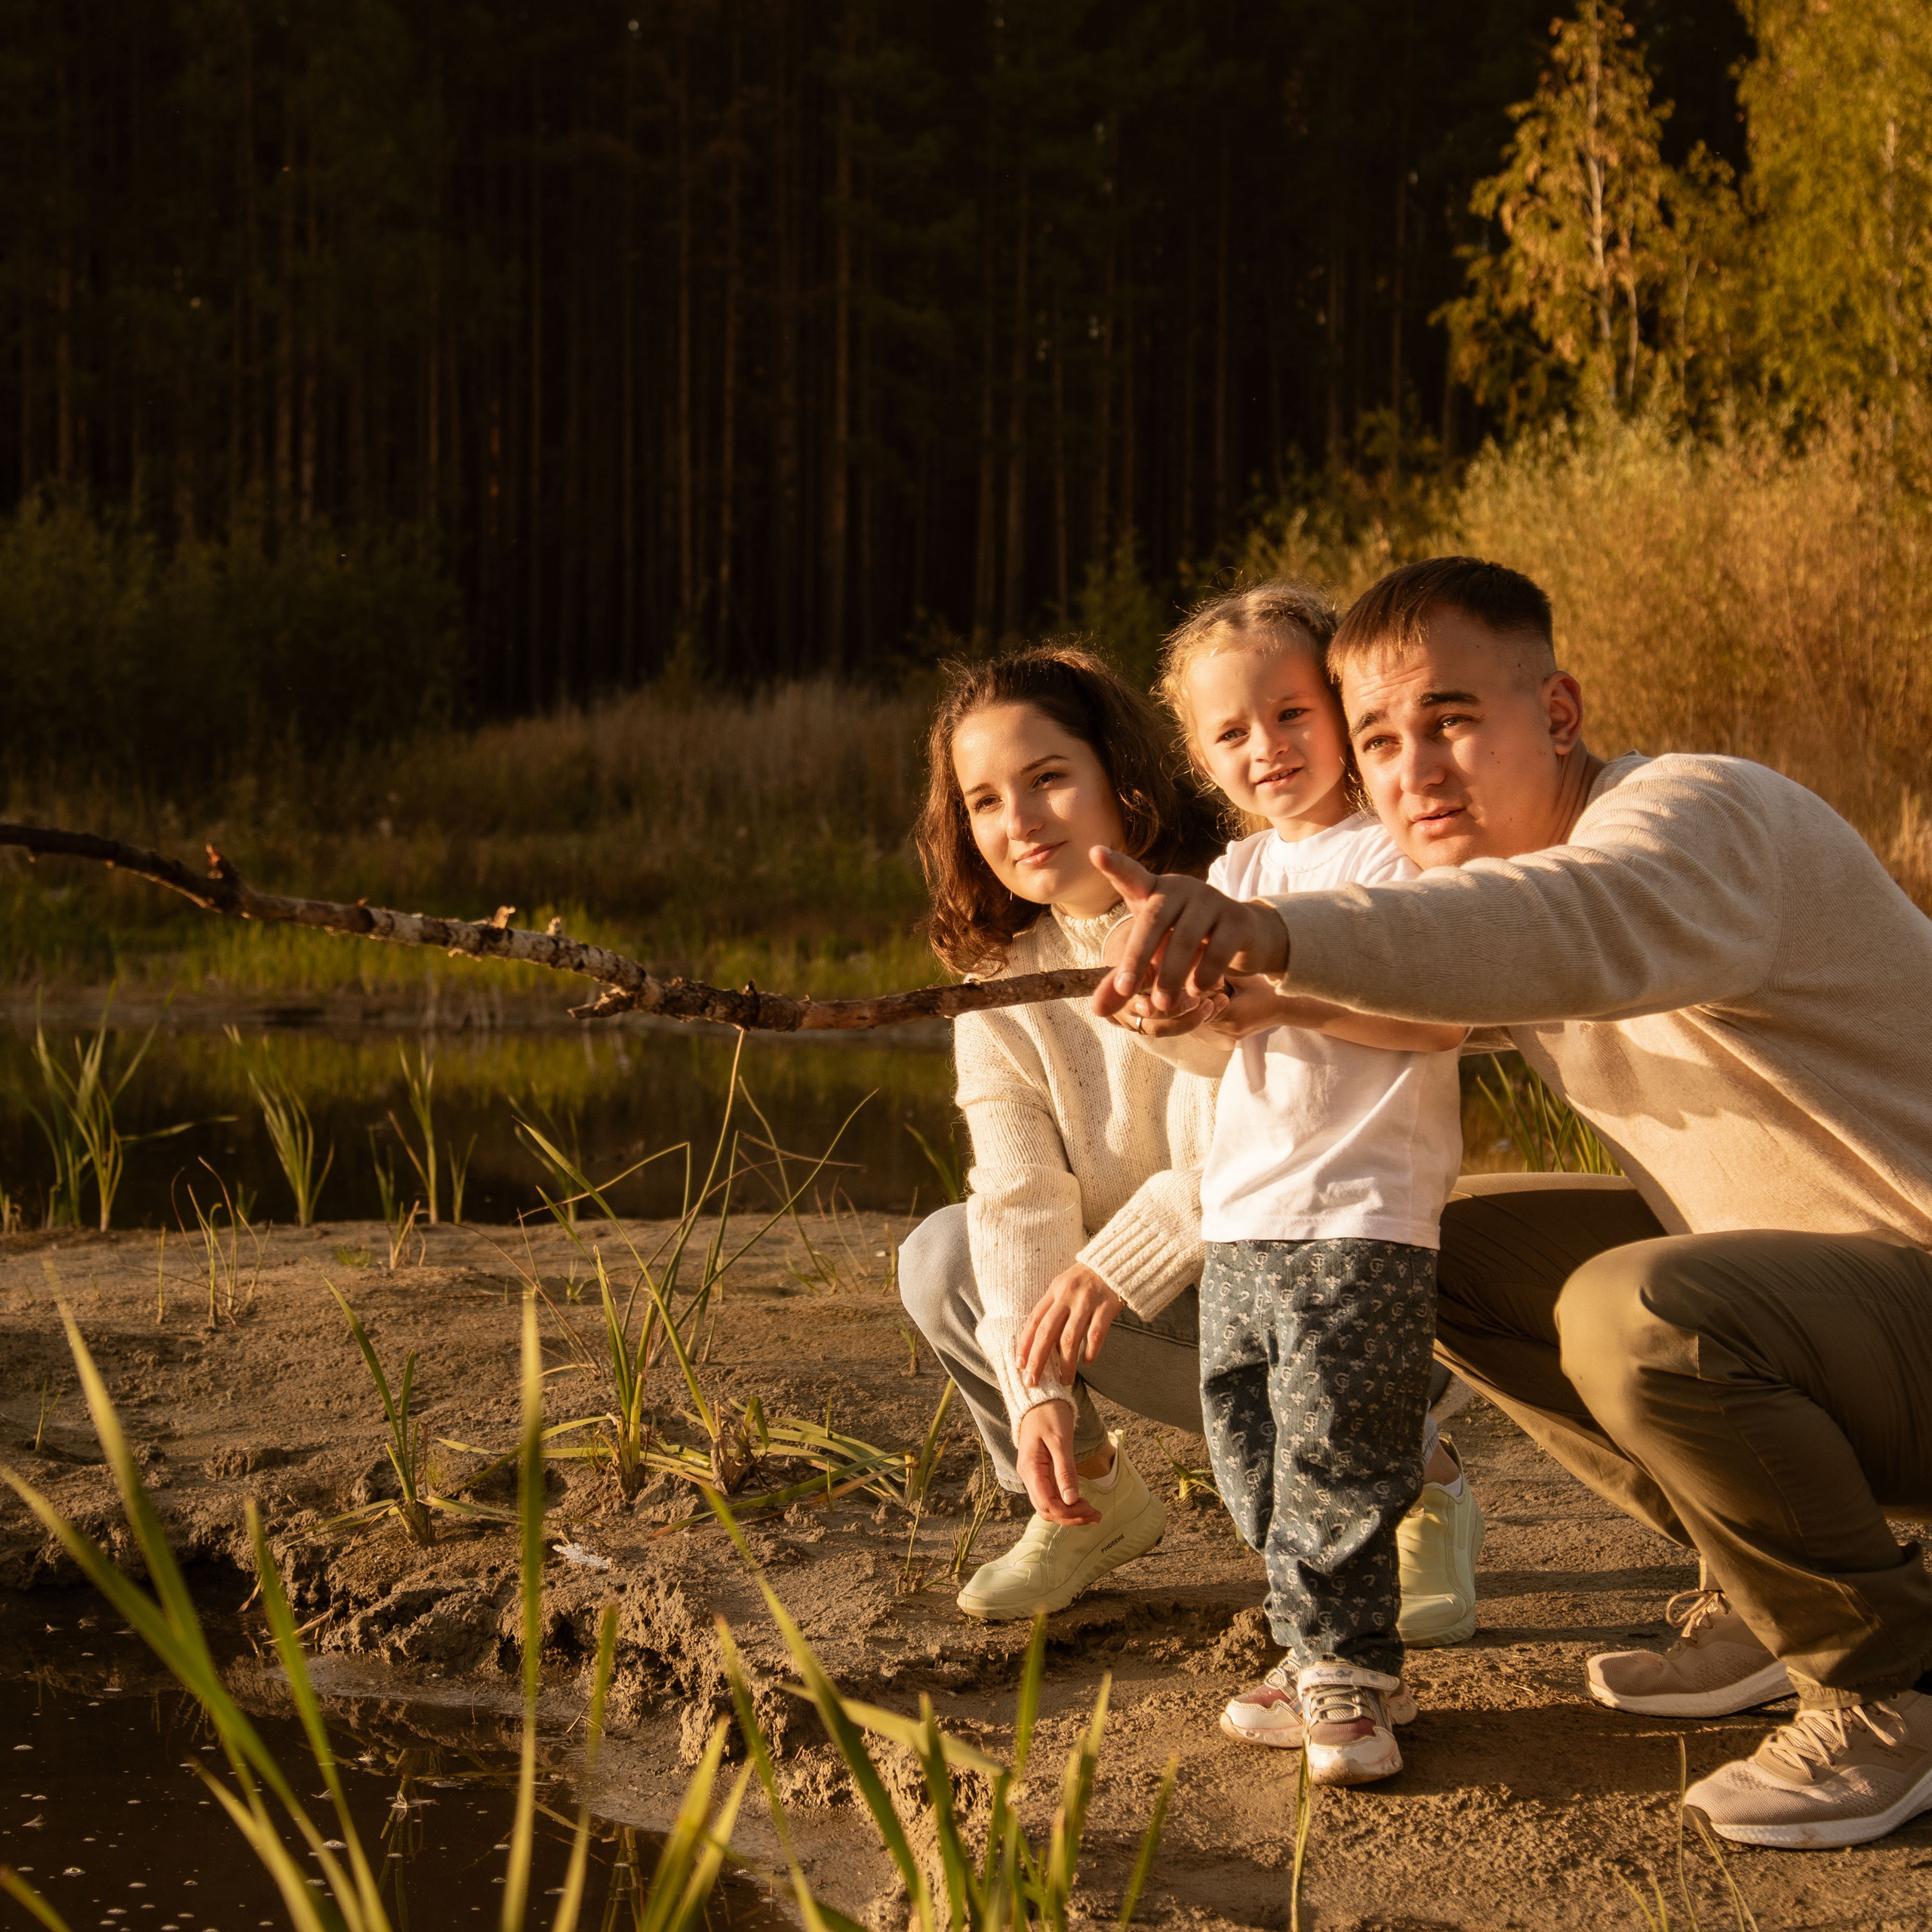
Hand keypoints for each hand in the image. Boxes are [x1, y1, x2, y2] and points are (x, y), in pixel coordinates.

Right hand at [1015, 1399, 1099, 1524]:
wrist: (1039, 1398)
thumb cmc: (1049, 1414)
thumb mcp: (1060, 1440)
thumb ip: (1065, 1470)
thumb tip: (1071, 1500)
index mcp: (1030, 1468)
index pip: (1047, 1503)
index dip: (1068, 1512)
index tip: (1090, 1509)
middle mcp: (1028, 1475)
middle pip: (1047, 1509)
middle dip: (1071, 1516)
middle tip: (1096, 1514)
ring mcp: (1033, 1475)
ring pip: (1048, 1505)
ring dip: (1069, 1512)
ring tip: (1092, 1512)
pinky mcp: (1040, 1472)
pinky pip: (1051, 1495)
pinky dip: (1066, 1503)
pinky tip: (1081, 1502)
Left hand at [1018, 1262, 1123, 1387]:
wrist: (1118, 1259)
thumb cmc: (1089, 1276)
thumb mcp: (1065, 1285)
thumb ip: (1054, 1308)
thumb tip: (1043, 1341)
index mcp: (1054, 1290)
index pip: (1033, 1321)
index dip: (1024, 1344)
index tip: (1020, 1365)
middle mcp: (1068, 1296)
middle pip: (1046, 1332)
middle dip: (1037, 1360)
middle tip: (1033, 1381)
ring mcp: (1088, 1301)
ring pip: (1070, 1338)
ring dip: (1065, 1364)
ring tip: (1064, 1380)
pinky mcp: (1107, 1306)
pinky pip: (1095, 1335)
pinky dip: (1090, 1351)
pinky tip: (1087, 1362)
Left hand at [1090, 848, 1288, 1018]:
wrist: (1244, 938)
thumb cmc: (1186, 945)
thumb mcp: (1153, 961)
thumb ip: (1125, 982)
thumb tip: (1098, 1011)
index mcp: (1154, 892)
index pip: (1131, 877)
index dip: (1115, 866)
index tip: (1095, 853)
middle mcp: (1181, 889)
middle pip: (1153, 920)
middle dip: (1137, 957)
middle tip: (1125, 990)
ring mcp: (1211, 899)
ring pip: (1184, 938)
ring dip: (1170, 975)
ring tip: (1162, 1004)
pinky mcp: (1237, 917)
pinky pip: (1217, 949)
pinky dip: (1203, 974)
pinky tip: (1197, 990)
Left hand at [1203, 974, 1290, 1041]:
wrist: (1284, 1008)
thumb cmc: (1264, 990)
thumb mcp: (1244, 979)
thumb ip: (1223, 975)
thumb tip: (1205, 968)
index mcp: (1231, 1013)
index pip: (1203, 1008)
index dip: (1200, 998)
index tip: (1203, 987)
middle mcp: (1230, 1028)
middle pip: (1204, 1018)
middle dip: (1204, 1006)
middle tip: (1205, 992)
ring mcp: (1234, 1035)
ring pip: (1210, 1025)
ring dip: (1210, 1013)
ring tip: (1214, 999)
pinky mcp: (1237, 1037)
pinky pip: (1219, 1029)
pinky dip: (1217, 1019)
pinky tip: (1223, 1007)